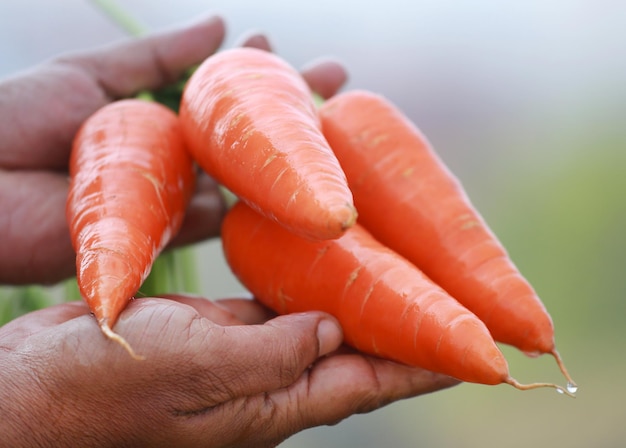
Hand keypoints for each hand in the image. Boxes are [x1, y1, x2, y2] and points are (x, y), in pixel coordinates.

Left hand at [0, 15, 347, 284]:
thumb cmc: (17, 121)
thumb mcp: (91, 73)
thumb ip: (155, 55)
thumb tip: (218, 23)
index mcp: (152, 113)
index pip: (220, 91)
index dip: (257, 70)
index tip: (285, 47)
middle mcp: (170, 155)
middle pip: (243, 133)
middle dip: (291, 107)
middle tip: (337, 81)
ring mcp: (172, 195)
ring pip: (242, 176)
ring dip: (287, 154)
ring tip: (333, 128)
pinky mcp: (166, 232)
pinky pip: (221, 221)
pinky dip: (257, 206)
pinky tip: (295, 186)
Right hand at [0, 294, 457, 446]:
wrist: (34, 389)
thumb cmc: (103, 391)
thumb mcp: (197, 369)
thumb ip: (275, 350)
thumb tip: (337, 323)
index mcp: (275, 405)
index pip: (374, 380)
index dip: (429, 362)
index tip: (482, 347)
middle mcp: (271, 381)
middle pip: (359, 349)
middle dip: (408, 324)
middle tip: (454, 295)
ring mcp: (246, 353)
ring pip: (323, 319)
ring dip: (361, 295)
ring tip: (402, 265)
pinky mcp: (219, 329)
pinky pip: (278, 301)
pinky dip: (306, 279)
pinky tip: (325, 255)